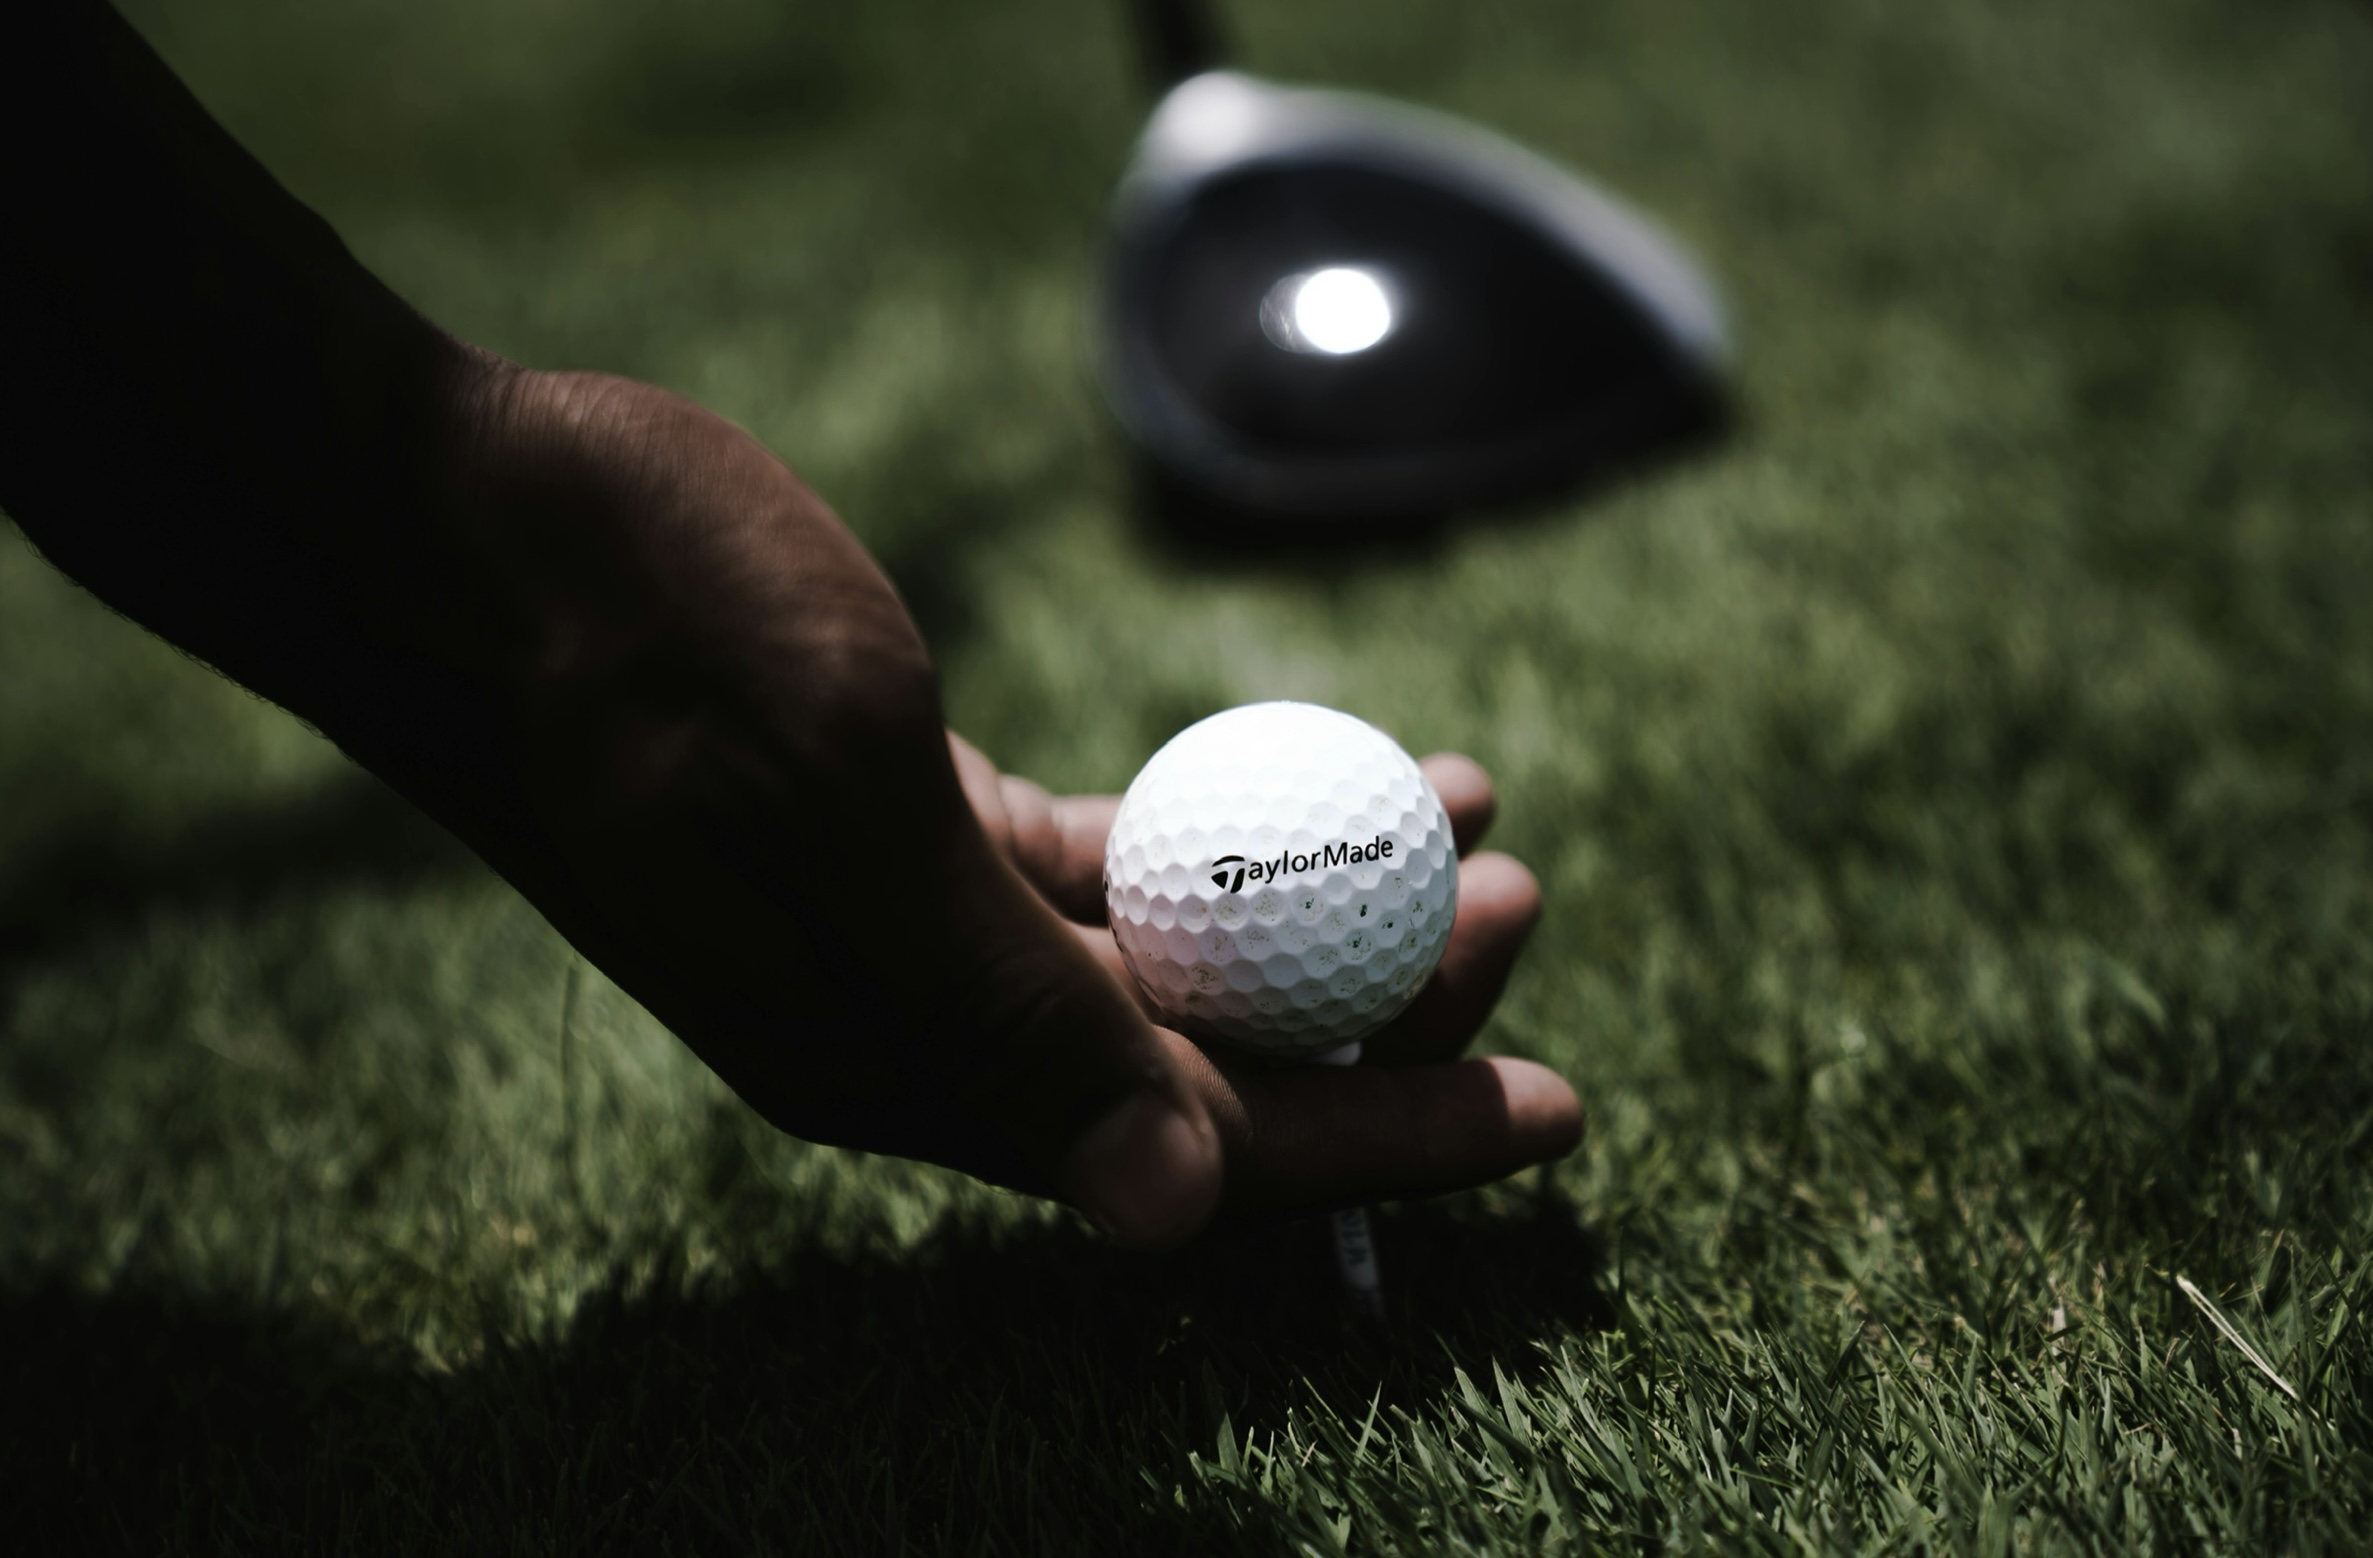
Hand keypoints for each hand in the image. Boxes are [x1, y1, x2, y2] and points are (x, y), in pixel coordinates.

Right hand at [355, 359, 1581, 1246]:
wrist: (453, 534)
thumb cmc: (636, 629)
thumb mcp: (836, 784)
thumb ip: (1008, 998)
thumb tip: (1174, 1210)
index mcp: (906, 1060)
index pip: (1205, 1148)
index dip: (1395, 1135)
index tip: (1564, 1107)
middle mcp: (918, 1028)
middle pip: (1207, 1062)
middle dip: (1386, 1004)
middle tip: (1521, 898)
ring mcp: (909, 934)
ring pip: (1171, 962)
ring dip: (1321, 900)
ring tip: (1469, 818)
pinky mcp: (904, 832)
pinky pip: (1103, 868)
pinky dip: (1219, 824)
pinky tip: (1316, 761)